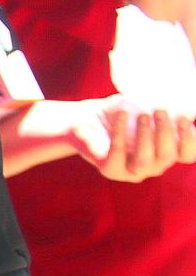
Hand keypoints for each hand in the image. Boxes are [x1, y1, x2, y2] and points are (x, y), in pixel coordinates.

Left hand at [72, 100, 195, 181]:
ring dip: (146, 136)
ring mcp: (130, 170)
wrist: (89, 118)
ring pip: (144, 162)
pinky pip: (117, 155)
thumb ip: (169, 109)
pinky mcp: (109, 169)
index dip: (190, 138)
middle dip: (165, 131)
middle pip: (168, 156)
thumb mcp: (150, 105)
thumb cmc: (127, 111)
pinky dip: (120, 132)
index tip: (183, 117)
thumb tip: (187, 107)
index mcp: (167, 151)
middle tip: (159, 110)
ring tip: (143, 116)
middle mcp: (152, 164)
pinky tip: (121, 114)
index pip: (188, 154)